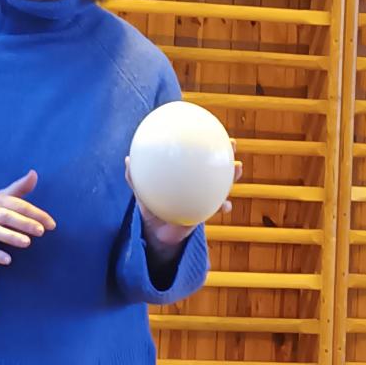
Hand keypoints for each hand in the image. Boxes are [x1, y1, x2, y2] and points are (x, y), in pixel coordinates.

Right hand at [0, 170, 55, 265]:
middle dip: (25, 223)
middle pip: (7, 216)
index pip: (19, 205)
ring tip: (27, 243)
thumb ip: (21, 187)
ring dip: (11, 236)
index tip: (52, 224)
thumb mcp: (4, 196)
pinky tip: (8, 261)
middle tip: (41, 231)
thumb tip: (34, 173)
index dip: (36, 213)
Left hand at [125, 139, 243, 254]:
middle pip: (215, 167)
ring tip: (237, 168)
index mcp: (184, 177)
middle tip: (232, 144)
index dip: (204, 143)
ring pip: (222, 185)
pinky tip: (226, 205)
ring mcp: (204, 198)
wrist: (157, 234)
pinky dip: (223, 206)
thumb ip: (134, 177)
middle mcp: (197, 185)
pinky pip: (217, 208)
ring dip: (232, 176)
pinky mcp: (206, 213)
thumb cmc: (151, 210)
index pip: (196, 156)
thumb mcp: (142, 192)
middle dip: (226, 153)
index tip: (210, 129)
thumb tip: (128, 159)